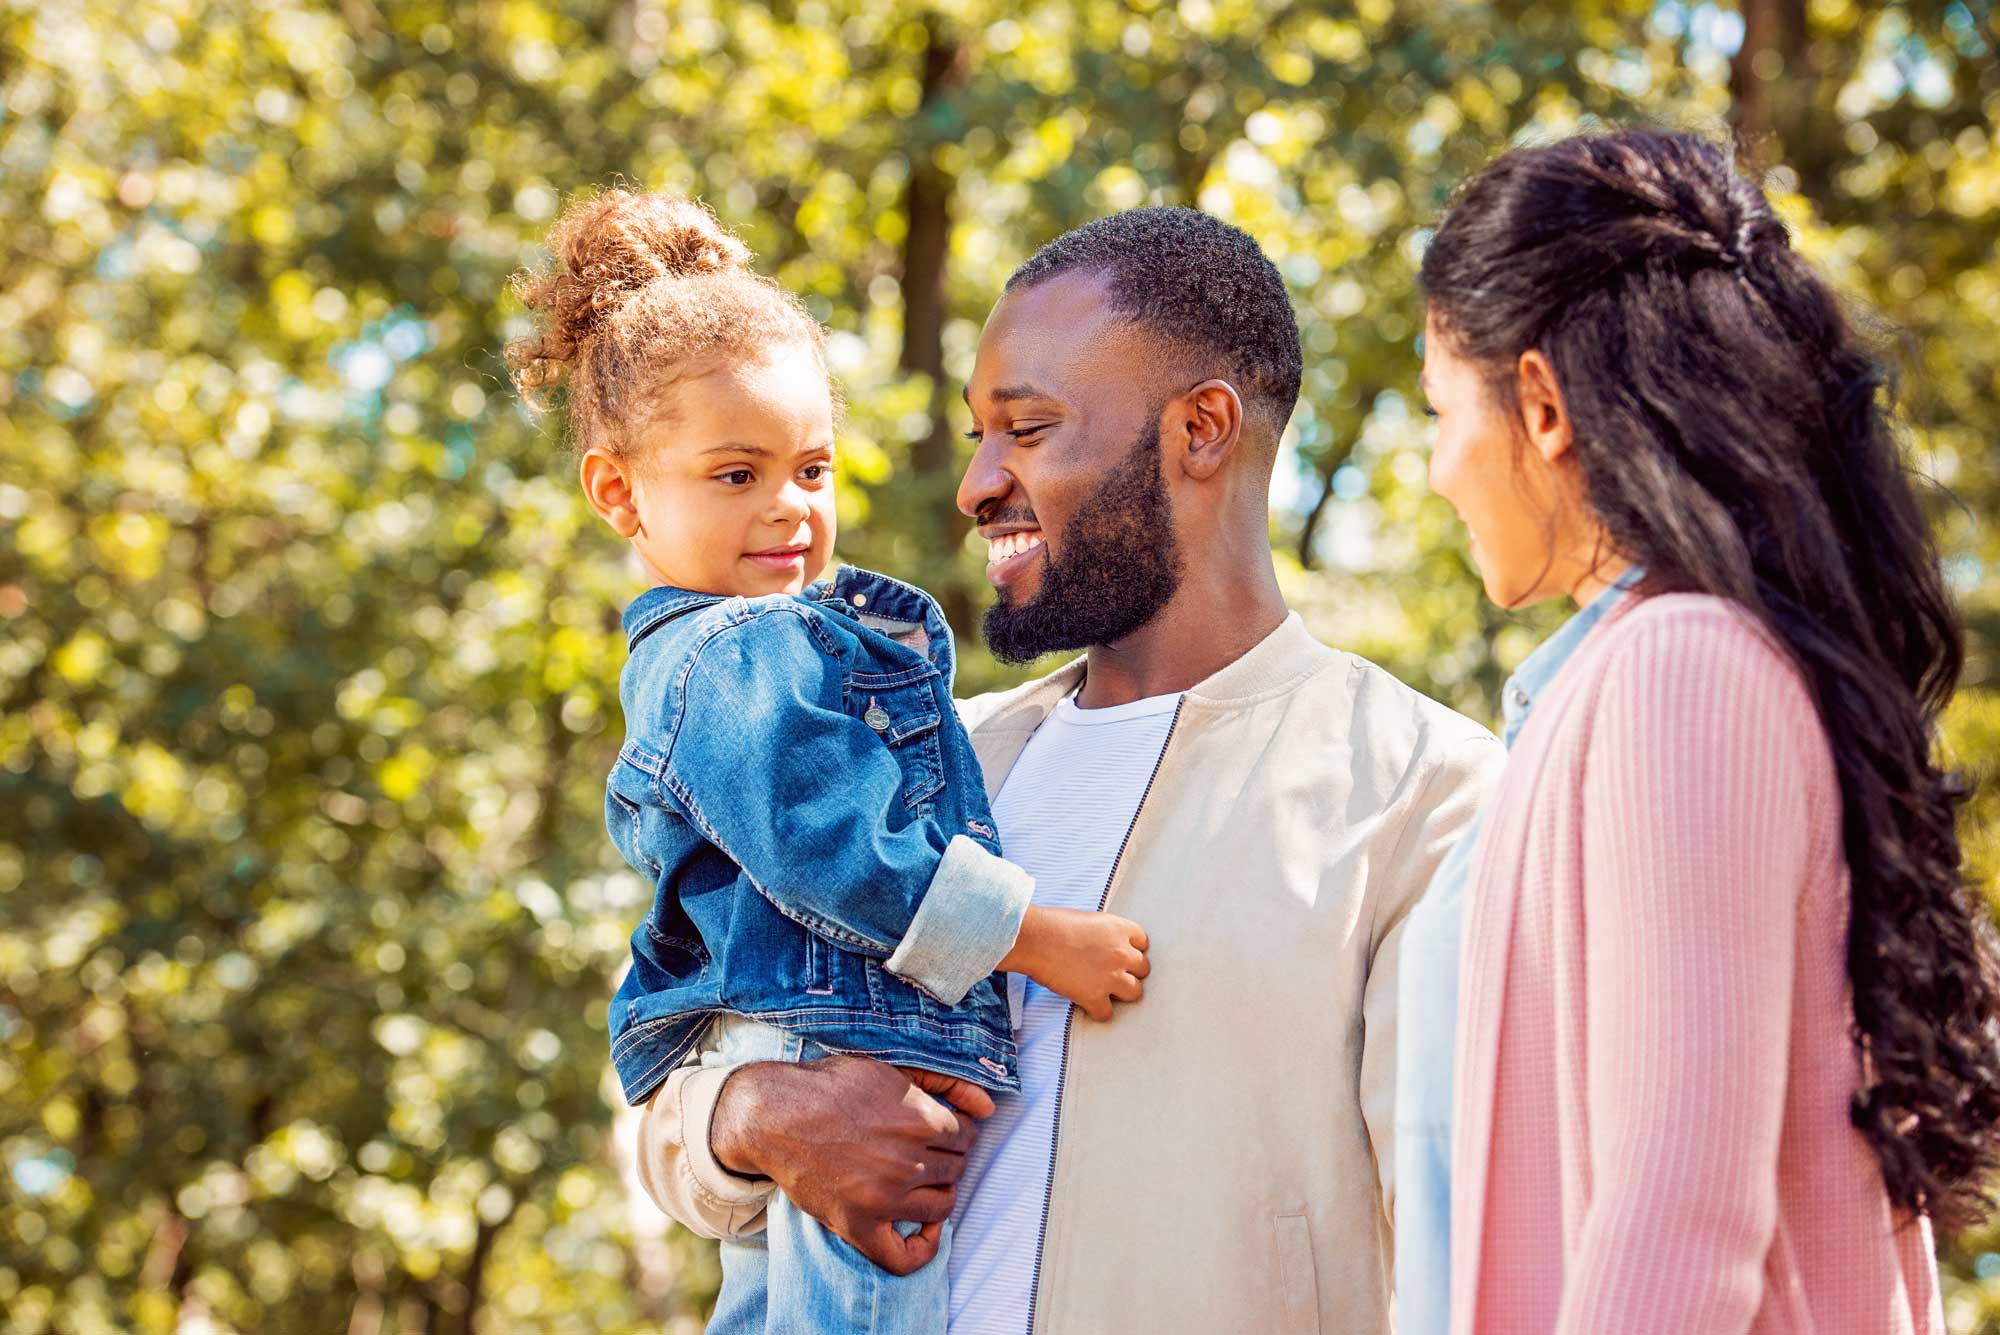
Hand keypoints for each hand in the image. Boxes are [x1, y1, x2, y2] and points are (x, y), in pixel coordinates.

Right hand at [708, 1054, 994, 1275]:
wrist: (778, 1116)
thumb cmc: (834, 1088)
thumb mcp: (893, 1072)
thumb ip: (947, 1084)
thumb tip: (989, 1108)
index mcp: (921, 1121)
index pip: (966, 1137)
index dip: (955, 1133)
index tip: (939, 1134)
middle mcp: (908, 1161)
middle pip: (957, 1169)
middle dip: (946, 1159)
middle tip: (923, 1153)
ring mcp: (885, 1197)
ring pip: (942, 1206)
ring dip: (939, 1193)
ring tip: (921, 1181)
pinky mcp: (859, 1224)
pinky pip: (904, 1256)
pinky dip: (923, 1250)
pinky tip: (924, 1231)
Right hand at [999, 905, 1150, 1021]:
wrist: (1035, 938)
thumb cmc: (1052, 924)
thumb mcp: (1088, 919)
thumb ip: (1104, 933)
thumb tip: (1103, 946)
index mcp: (1119, 929)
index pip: (1142, 943)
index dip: (1131, 950)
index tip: (1121, 955)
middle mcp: (1121, 952)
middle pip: (1143, 969)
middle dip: (1129, 971)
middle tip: (1112, 973)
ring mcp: (1110, 976)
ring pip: (1135, 992)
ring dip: (1121, 993)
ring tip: (1105, 991)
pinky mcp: (1094, 996)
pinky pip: (1107, 1013)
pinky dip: (1097, 1011)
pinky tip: (1088, 1005)